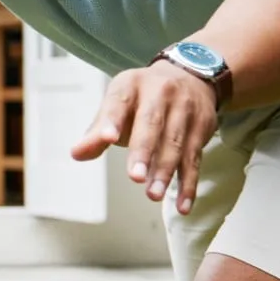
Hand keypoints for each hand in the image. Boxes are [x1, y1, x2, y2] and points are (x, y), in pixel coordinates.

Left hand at [70, 63, 218, 212]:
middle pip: (152, 123)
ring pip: (176, 143)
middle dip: (143, 151)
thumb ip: (97, 131)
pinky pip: (195, 158)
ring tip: (152, 195)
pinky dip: (189, 183)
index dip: (112, 121)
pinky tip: (182, 205)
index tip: (106, 139)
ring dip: (165, 171)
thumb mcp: (117, 105)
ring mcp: (185, 109)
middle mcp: (161, 92)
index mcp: (131, 85)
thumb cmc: (142, 99)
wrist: (190, 76)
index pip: (119, 102)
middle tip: (135, 177)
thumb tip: (77, 154)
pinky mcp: (202, 127)